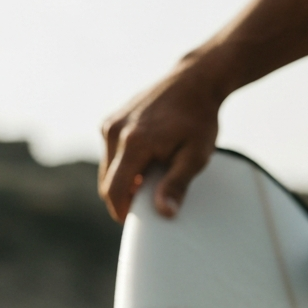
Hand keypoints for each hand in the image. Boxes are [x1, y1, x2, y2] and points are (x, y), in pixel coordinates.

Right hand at [98, 63, 221, 222]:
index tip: (137, 224)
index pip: (115, 190)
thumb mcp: (195, 157)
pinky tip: (149, 164)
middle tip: (151, 204)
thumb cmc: (199, 121)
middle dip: (125, 198)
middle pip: (108, 182)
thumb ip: (177, 184)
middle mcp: (114, 131)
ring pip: (108, 169)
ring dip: (125, 182)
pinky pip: (111, 154)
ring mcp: (110, 124)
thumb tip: (164, 213)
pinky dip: (125, 166)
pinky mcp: (111, 120)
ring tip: (155, 180)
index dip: (122, 212)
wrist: (194, 83)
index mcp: (134, 142)